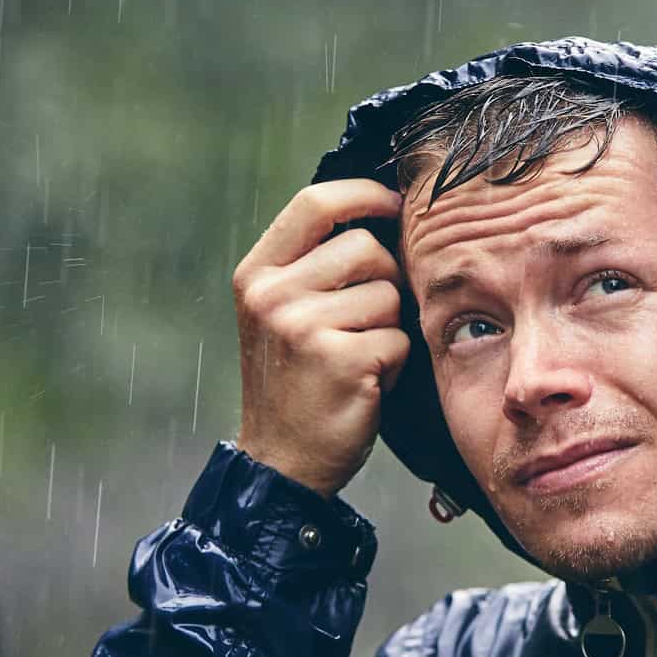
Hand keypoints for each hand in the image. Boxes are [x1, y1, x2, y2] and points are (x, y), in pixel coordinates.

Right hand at [232, 179, 409, 497]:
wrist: (282, 461)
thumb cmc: (295, 383)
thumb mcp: (282, 314)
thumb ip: (313, 265)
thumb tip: (380, 212)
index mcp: (256, 275)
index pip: (314, 202)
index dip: (363, 195)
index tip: (393, 205)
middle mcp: (272, 295)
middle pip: (365, 247)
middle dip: (384, 281)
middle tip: (365, 324)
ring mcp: (303, 327)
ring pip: (389, 294)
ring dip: (389, 327)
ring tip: (360, 357)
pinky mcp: (340, 360)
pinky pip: (400, 339)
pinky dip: (395, 365)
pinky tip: (366, 384)